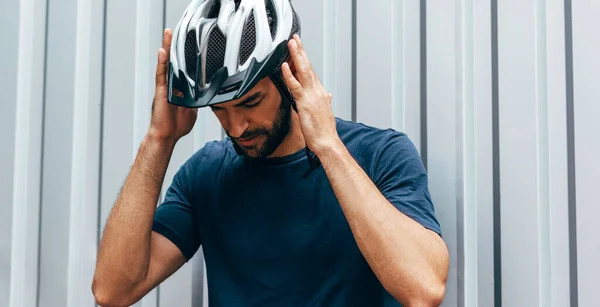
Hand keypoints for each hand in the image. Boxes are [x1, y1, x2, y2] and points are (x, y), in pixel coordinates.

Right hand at [148, 28, 197, 142]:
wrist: (167, 136)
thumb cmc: (177, 125)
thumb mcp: (194, 110)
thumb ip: (199, 100)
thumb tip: (209, 96)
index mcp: (179, 88)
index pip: (182, 68)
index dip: (184, 56)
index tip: (188, 42)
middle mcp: (171, 85)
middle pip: (172, 61)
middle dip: (173, 46)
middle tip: (175, 31)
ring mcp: (165, 87)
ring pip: (165, 64)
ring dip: (166, 48)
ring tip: (168, 34)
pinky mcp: (160, 91)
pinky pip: (161, 74)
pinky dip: (161, 63)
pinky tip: (162, 52)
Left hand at [281, 34, 339, 156]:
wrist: (327, 142)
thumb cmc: (324, 131)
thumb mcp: (326, 113)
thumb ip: (326, 101)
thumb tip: (328, 95)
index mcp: (321, 93)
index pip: (311, 72)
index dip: (305, 59)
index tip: (300, 49)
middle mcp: (318, 91)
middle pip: (308, 67)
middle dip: (301, 52)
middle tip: (295, 39)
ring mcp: (312, 96)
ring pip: (303, 71)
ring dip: (296, 56)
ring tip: (291, 44)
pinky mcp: (305, 103)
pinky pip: (295, 86)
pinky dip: (290, 75)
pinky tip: (285, 66)